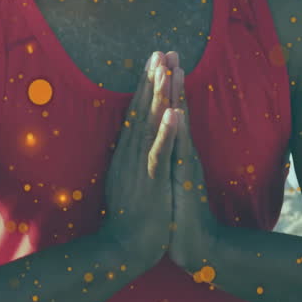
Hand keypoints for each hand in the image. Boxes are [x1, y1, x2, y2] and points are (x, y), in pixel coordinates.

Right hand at [101, 51, 178, 271]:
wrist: (126, 250)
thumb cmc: (133, 218)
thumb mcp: (132, 181)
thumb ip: (132, 159)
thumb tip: (131, 141)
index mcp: (127, 153)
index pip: (137, 111)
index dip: (146, 85)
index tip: (155, 61)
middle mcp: (130, 153)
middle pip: (143, 109)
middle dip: (153, 79)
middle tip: (161, 51)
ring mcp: (139, 166)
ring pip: (150, 124)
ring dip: (159, 96)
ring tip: (166, 69)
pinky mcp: (150, 182)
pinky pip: (159, 152)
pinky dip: (167, 132)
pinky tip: (175, 112)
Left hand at [163, 56, 220, 276]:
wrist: (194, 245)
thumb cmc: (178, 214)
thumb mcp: (169, 181)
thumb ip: (167, 160)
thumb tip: (161, 143)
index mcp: (173, 152)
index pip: (167, 113)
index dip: (162, 88)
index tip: (158, 61)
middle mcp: (181, 153)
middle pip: (175, 110)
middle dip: (170, 80)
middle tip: (169, 50)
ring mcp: (185, 164)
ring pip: (179, 124)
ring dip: (176, 96)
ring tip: (174, 69)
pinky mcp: (185, 180)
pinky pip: (180, 152)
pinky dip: (177, 131)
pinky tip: (177, 112)